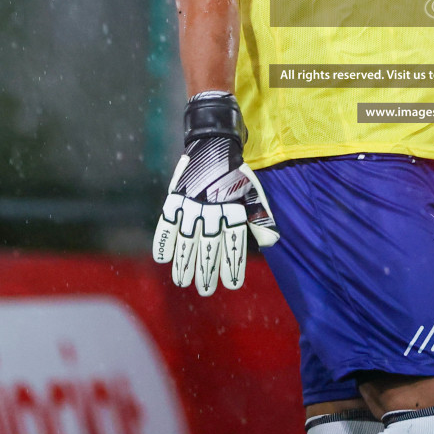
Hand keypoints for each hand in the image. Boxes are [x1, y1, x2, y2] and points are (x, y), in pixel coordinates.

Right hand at [152, 92, 279, 295]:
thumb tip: (270, 243)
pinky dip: (163, 239)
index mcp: (233, 206)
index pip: (234, 241)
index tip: (232, 285)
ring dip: (184, 261)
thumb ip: (260, 218)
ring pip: (187, 238)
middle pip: (209, 244)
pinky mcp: (176, 195)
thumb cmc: (236, 174)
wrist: (213, 142)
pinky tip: (162, 258)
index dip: (232, 264)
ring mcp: (191, 201)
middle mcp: (212, 206)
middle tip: (206, 290)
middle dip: (206, 270)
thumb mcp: (252, 192)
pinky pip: (167, 221)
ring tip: (183, 281)